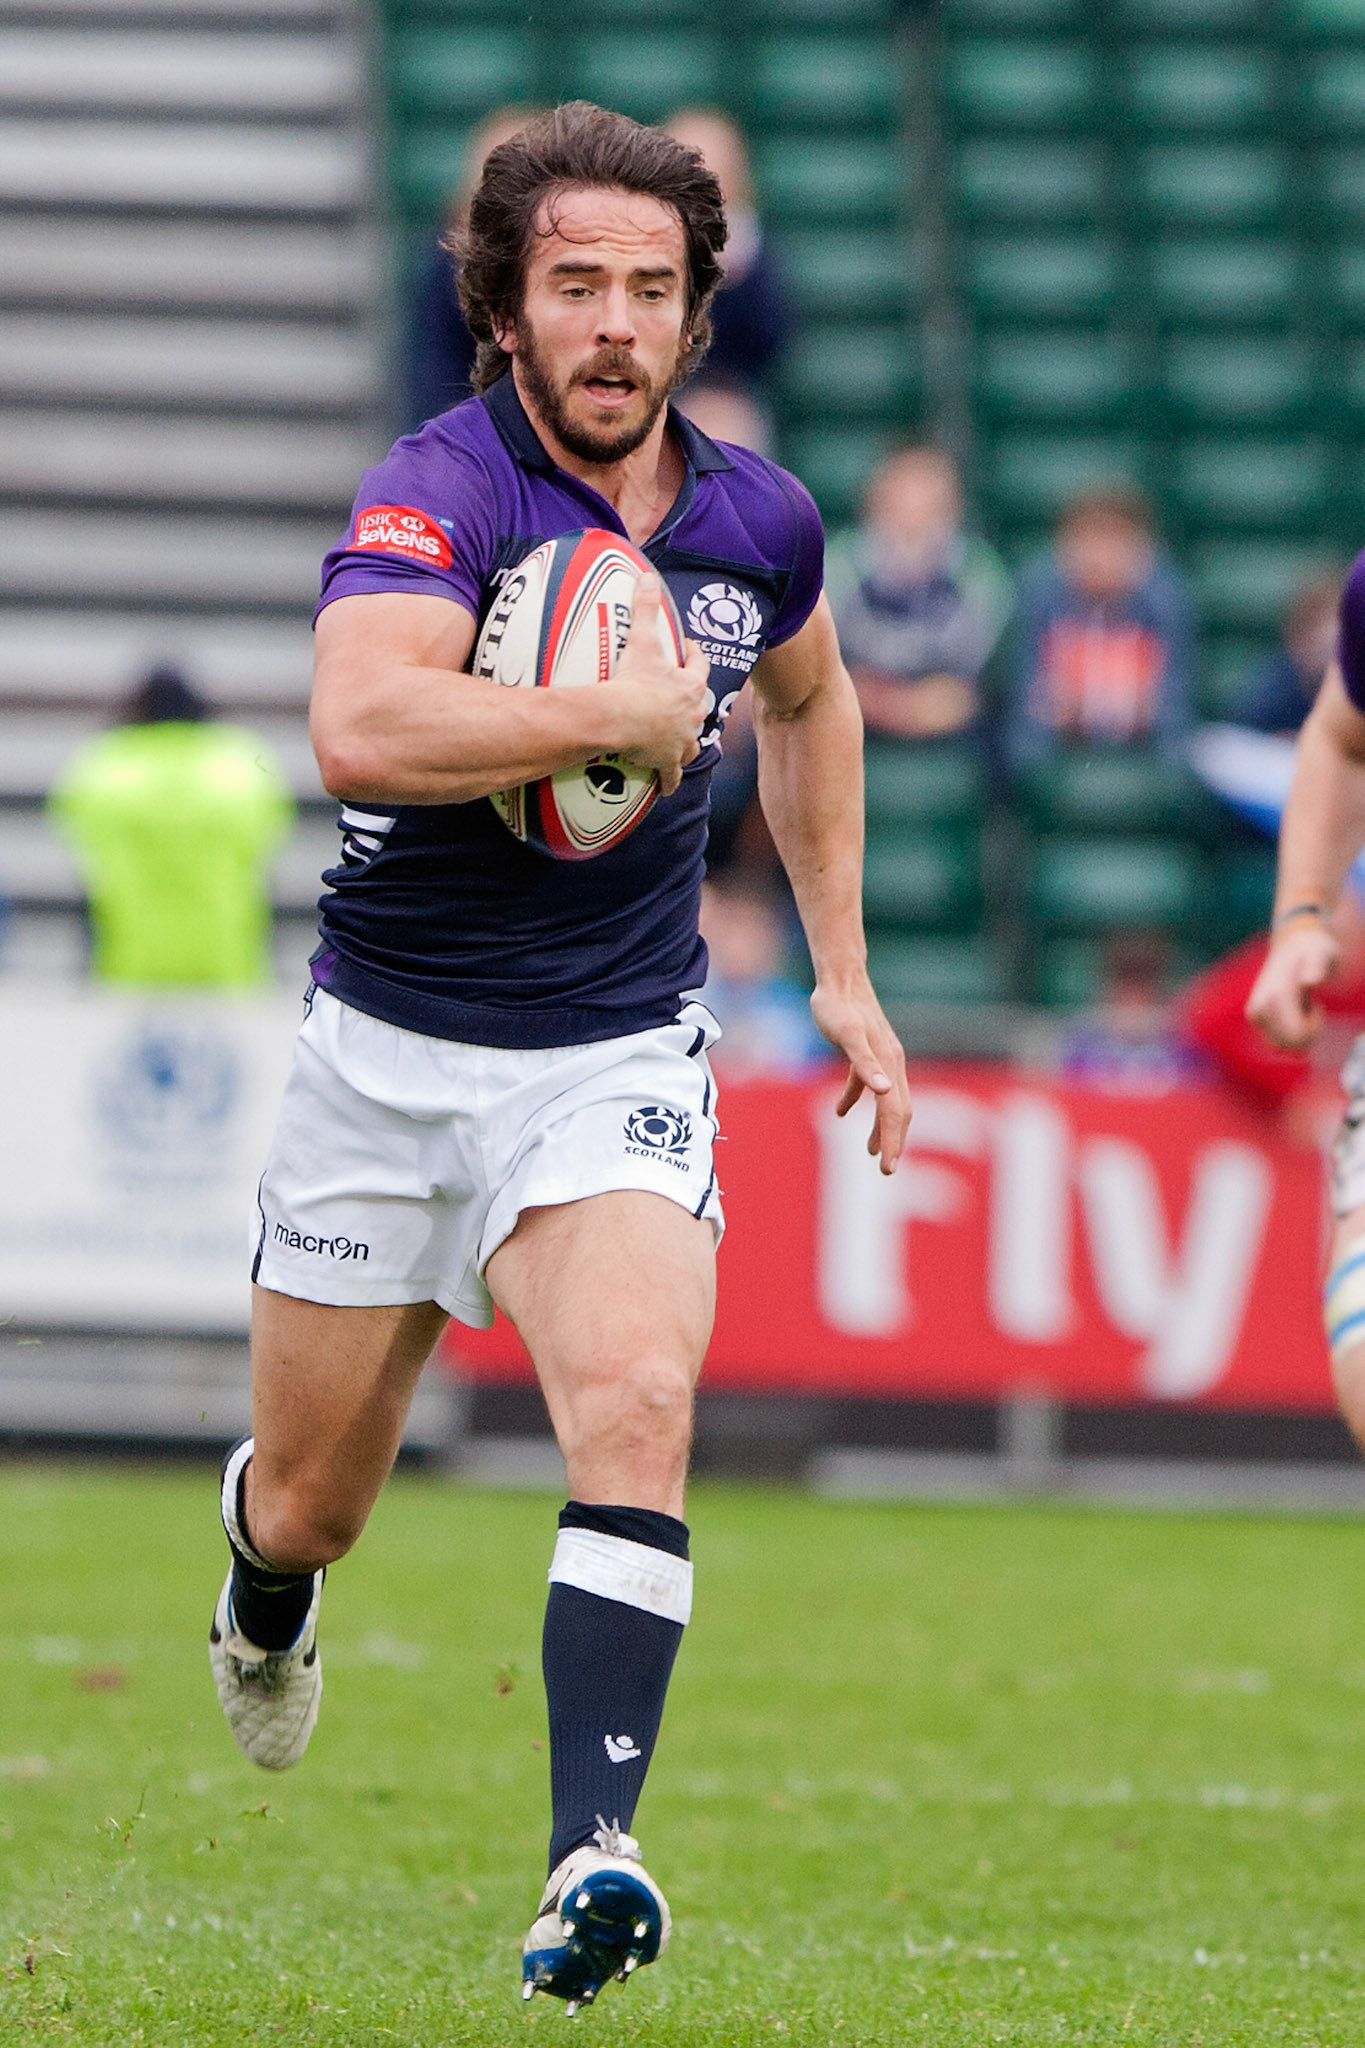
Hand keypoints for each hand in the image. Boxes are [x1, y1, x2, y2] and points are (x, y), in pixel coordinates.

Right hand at [605, 575, 709, 796]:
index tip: (686, 651)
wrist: (620, 719)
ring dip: (686, 740)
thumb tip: (647, 576)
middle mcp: (692, 715)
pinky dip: (668, 779)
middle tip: (681, 696)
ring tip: (678, 739)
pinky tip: (666, 785)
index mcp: (690, 685)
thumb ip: (644, 608)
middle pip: (700, 705)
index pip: (700, 666)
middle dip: (693, 701)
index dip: (693, 656)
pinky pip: (670, 774)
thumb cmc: (632, 680)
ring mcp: (681, 741)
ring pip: (692, 742)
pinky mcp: (666, 762)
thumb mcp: (640, 640)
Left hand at [811, 975, 910, 1173]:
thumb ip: (863, 1065)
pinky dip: (858, 1101)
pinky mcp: (867, 1052)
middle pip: (899, 1111)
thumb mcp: (847, 1036)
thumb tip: (884, 1090)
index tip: (888, 1169)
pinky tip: (842, 1113)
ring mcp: (882, 1058)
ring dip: (881, 1127)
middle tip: (887, 1170)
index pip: (895, 1112)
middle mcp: (892, 1063)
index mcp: (889, 1064)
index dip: (892, 1142)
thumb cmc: (838, 1007)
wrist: (839, 978)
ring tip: (873, 1152)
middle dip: (894, 1141)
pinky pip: (867, 1085)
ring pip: (888, 1101)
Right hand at [1246, 917, 1339, 1048]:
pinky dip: (1291, 1032)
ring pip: (1282, 1046)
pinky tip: (1295, 1011)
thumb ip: (1318, 965)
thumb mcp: (1322, 952)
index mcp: (1274, 996)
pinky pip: (1277, 1042)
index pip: (1295, 1037)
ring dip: (1300, 1032)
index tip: (1317, 1005)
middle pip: (1289, 1045)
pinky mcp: (1255, 1018)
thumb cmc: (1312, 950)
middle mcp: (1259, 1007)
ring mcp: (1254, 1014)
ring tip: (1303, 1006)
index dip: (1314, 1027)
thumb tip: (1310, 981)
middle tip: (1313, 1007)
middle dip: (1308, 1032)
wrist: (1292, 944)